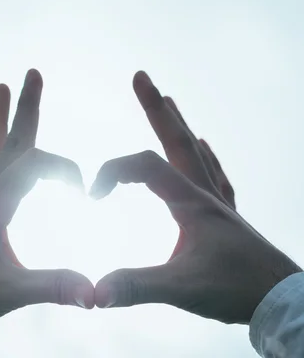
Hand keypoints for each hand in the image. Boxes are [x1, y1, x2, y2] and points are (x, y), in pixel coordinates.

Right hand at [90, 71, 300, 323]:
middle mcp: (205, 195)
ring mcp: (218, 204)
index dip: (112, 172)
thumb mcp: (181, 289)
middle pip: (176, 141)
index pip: (145, 166)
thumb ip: (135, 286)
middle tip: (141, 77)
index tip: (92, 195)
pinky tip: (205, 146)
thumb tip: (95, 291)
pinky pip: (215, 175)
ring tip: (170, 100)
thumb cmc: (238, 290)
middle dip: (155, 108)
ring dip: (178, 125)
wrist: (284, 300)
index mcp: (191, 203)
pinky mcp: (226, 218)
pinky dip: (205, 156)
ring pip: (195, 153)